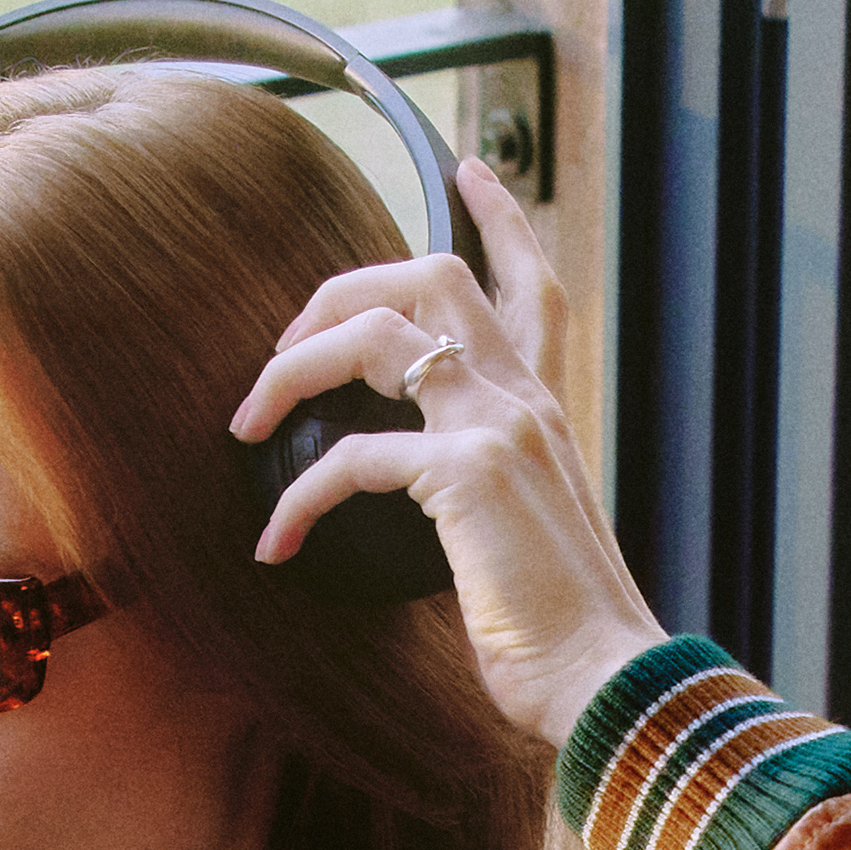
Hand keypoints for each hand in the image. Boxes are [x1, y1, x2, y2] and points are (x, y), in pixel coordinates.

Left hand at [226, 159, 667, 747]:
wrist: (604, 679)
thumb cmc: (558, 630)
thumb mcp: (518, 536)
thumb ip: (480, 491)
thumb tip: (418, 491)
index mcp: (545, 409)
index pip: (532, 284)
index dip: (501, 219)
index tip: (468, 170)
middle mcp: (528, 399)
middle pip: (431, 275)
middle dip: (337, 289)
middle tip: (281, 345)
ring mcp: (501, 426)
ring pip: (377, 332)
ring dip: (291, 368)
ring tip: (246, 424)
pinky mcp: (470, 475)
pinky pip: (350, 456)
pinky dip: (296, 497)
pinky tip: (275, 542)